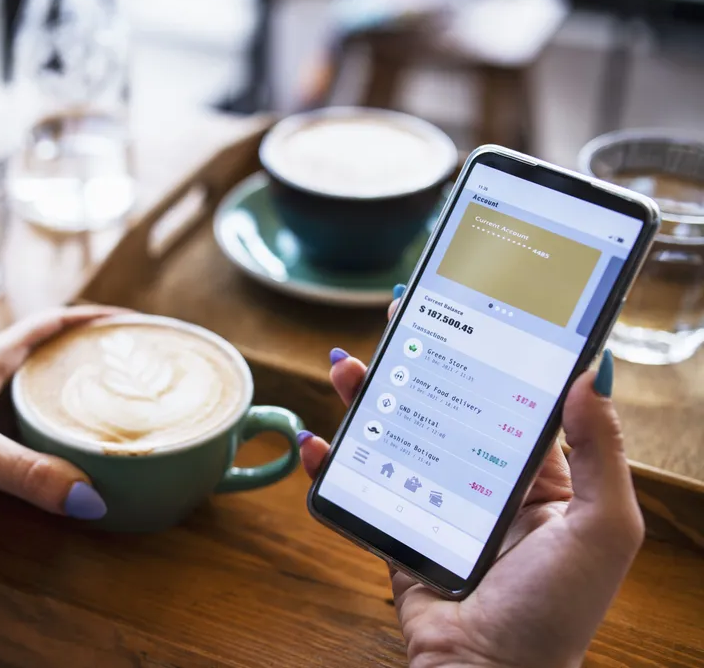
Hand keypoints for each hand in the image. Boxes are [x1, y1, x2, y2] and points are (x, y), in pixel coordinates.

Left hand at [0, 306, 121, 546]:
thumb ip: (26, 472)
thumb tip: (93, 497)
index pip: (52, 325)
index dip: (97, 319)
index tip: (141, 325)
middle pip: (58, 364)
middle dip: (101, 364)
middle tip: (149, 376)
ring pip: (48, 407)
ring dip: (84, 410)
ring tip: (132, 420)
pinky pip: (35, 446)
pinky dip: (64, 450)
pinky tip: (87, 465)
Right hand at [302, 298, 643, 667]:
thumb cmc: (557, 612)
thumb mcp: (601, 528)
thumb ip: (600, 453)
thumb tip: (588, 376)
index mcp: (540, 480)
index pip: (509, 398)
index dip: (488, 350)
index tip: (469, 305)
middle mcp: (482, 486)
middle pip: (442, 406)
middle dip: (416, 359)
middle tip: (399, 315)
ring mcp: (434, 508)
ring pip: (393, 438)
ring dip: (365, 401)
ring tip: (343, 367)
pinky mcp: (394, 534)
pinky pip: (356, 492)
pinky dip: (328, 468)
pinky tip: (315, 444)